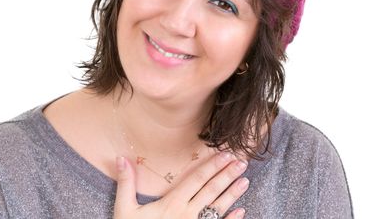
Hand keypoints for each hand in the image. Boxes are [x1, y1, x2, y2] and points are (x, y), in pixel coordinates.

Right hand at [113, 152, 248, 217]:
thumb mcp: (125, 209)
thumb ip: (126, 184)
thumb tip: (121, 157)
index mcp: (172, 203)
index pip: (196, 179)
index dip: (212, 165)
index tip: (225, 154)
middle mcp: (187, 214)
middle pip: (211, 190)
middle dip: (227, 174)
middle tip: (242, 161)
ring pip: (218, 207)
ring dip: (233, 193)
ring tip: (245, 180)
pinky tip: (241, 211)